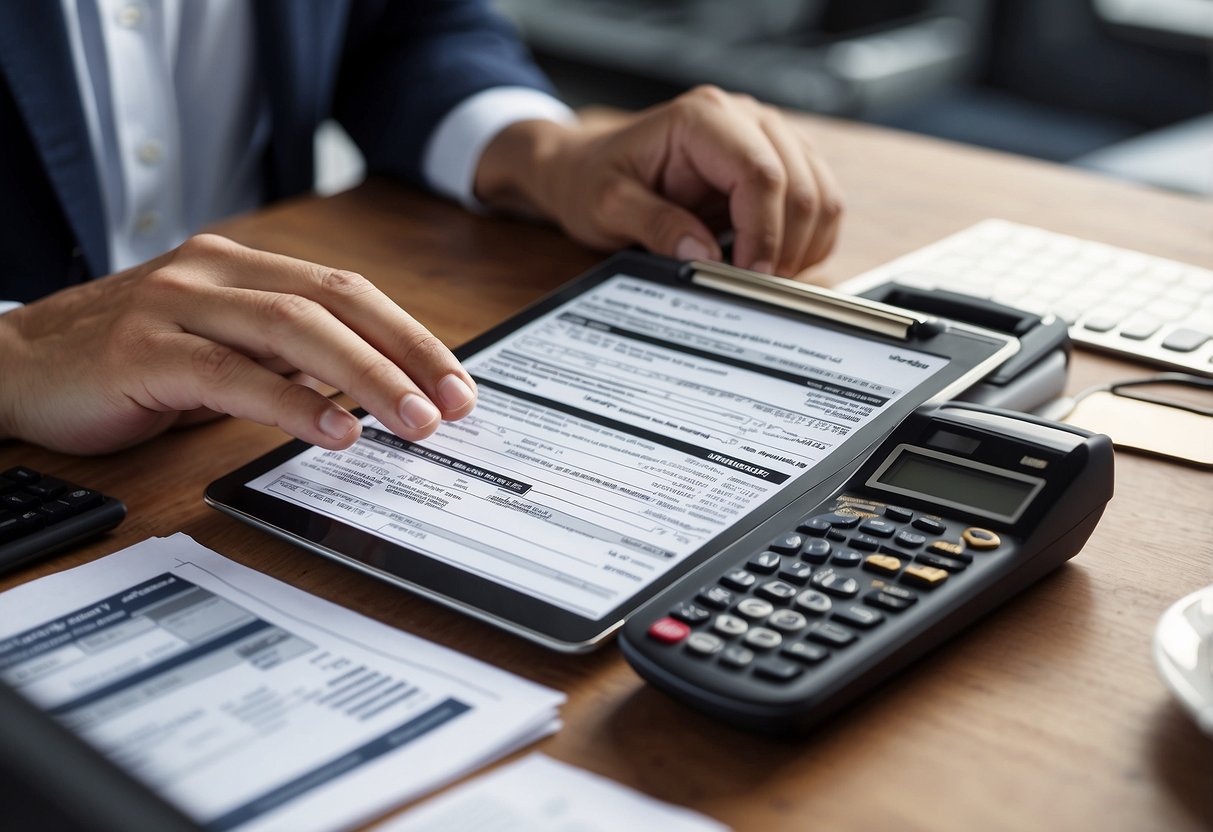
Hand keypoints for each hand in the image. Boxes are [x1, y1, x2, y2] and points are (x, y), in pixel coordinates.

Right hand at [0, 234, 476, 453]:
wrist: (15, 366)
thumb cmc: (129, 362)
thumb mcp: (223, 353)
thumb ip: (288, 361)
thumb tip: (371, 389)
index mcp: (242, 267)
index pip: (349, 292)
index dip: (411, 336)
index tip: (457, 383)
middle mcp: (215, 272)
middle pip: (335, 303)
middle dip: (406, 355)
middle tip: (453, 406)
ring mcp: (176, 305)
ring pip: (293, 330)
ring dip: (365, 378)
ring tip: (413, 422)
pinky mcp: (142, 350)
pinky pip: (232, 374)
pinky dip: (291, 403)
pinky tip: (335, 431)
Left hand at [475, 85, 842, 275]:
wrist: (585, 167)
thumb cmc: (592, 179)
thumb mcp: (606, 206)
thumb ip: (654, 226)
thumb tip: (702, 256)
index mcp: (702, 118)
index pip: (760, 174)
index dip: (764, 233)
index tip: (749, 276)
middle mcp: (744, 118)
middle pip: (801, 185)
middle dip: (787, 246)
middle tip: (756, 288)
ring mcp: (767, 138)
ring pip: (820, 194)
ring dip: (803, 246)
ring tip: (763, 279)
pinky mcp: (778, 164)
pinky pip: (817, 204)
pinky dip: (806, 242)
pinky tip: (774, 263)